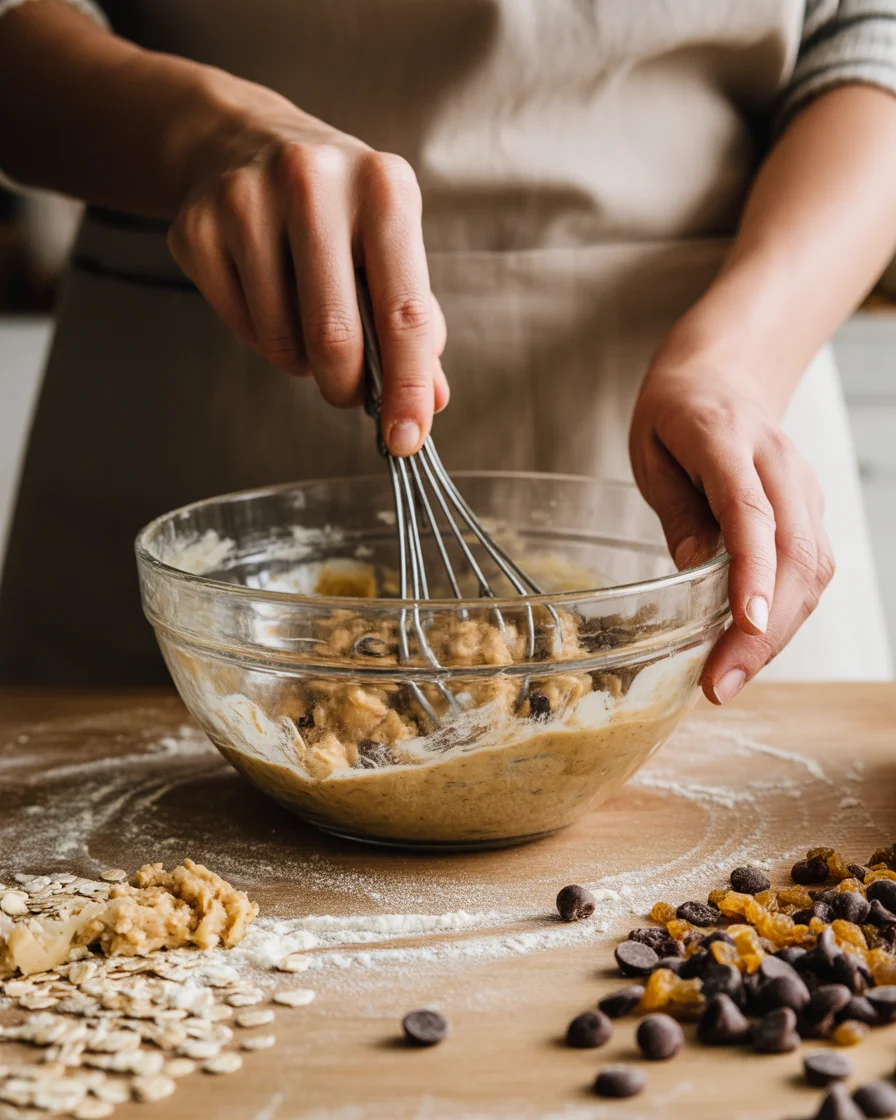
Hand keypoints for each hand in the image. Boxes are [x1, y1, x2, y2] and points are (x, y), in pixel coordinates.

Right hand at [167, 81, 447, 455]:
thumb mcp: (390, 246)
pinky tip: (267, 298)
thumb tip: (429, 400)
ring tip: (306, 320)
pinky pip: (238, 325)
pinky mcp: (197, 226)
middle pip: (334, 337)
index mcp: (385, 188)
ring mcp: (247, 199)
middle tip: (348, 392)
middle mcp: (315, 183)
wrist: (244, 141)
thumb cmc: (337, 209)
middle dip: (345, 386)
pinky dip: (262, 337)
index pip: (405, 313)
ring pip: (282, 340)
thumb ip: (414, 323)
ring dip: (301, 360)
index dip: (407, 388)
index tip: (406, 439)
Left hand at [629, 349, 834, 704]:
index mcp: (726, 440)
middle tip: (723, 683)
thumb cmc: (675, 415)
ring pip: (814, 568)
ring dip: (779, 632)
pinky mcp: (812, 507)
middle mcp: (778, 462)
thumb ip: (676, 509)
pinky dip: (788, 613)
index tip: (744, 627)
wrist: (725, 374)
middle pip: (795, 553)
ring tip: (731, 677)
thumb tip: (695, 572)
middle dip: (765, 630)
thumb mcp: (651, 452)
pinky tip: (754, 645)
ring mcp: (803, 485)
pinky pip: (812, 568)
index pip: (750, 513)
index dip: (751, 573)